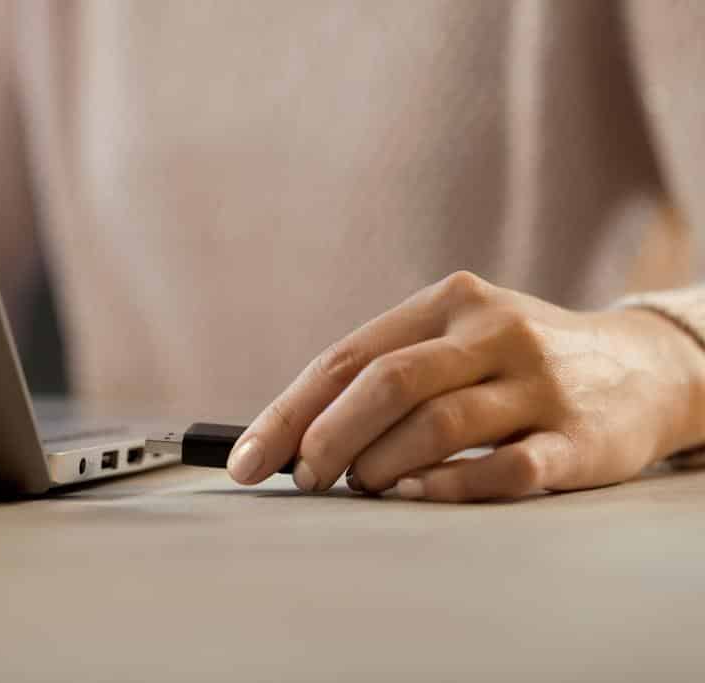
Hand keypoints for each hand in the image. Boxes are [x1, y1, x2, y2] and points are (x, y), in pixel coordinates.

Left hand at [227, 272, 704, 501]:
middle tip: (306, 479)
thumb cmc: (517, 363)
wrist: (644, 368)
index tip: (249, 460)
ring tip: (366, 486)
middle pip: (388, 383)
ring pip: (438, 425)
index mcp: (448, 303)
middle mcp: (492, 332)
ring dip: (382, 465)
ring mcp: (538, 382)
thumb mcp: (456, 341)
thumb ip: (387, 375)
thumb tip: (298, 436)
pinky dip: (448, 488)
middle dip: (328, 438)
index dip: (289, 413)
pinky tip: (415, 496)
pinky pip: (503, 469)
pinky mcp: (579, 437)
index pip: (348, 357)